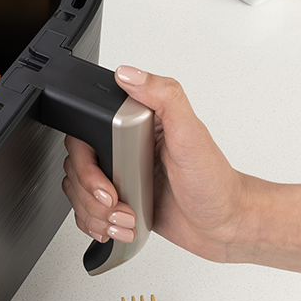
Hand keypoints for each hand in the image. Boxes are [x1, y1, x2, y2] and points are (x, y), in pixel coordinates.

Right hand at [60, 66, 264, 261]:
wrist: (226, 226)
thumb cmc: (215, 183)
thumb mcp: (191, 134)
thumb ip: (165, 97)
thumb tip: (129, 74)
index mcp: (138, 127)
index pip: (84, 137)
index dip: (86, 166)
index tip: (107, 185)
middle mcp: (125, 150)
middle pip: (75, 169)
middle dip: (92, 198)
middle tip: (118, 205)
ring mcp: (122, 178)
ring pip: (77, 194)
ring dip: (97, 215)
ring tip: (126, 219)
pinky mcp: (122, 203)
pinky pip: (88, 212)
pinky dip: (97, 225)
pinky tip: (120, 226)